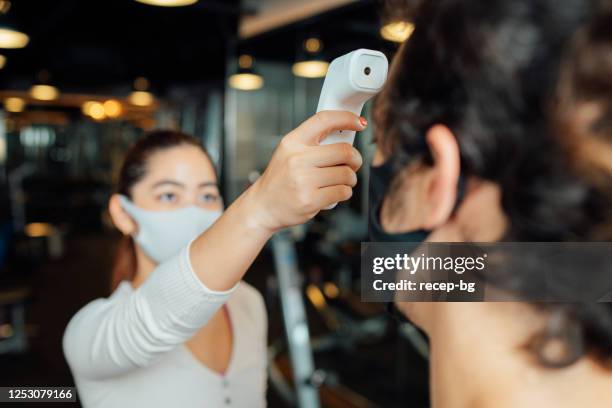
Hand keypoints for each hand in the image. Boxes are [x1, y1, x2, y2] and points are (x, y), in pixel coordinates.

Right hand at [247, 110, 365, 232]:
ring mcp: (303, 181)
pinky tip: (335, 192)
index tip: (358, 123)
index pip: (324, 120)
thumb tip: (345, 133)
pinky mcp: (310, 200)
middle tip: (352, 163)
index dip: (346, 118)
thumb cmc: (281, 179)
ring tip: (341, 181)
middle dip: (355, 159)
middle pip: (344, 151)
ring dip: (350, 178)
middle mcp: (297, 159)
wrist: (263, 206)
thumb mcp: (288, 152)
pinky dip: (345, 192)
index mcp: (292, 142)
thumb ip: (311, 142)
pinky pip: (342, 192)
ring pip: (346, 174)